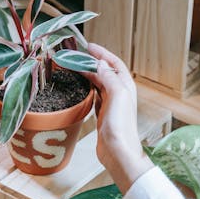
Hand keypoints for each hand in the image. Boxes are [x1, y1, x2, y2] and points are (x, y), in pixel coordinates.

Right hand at [84, 43, 152, 194]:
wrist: (118, 152)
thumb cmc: (120, 126)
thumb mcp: (117, 95)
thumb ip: (109, 77)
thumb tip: (100, 63)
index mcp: (125, 86)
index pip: (114, 63)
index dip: (102, 53)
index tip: (88, 46)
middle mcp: (120, 94)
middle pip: (105, 72)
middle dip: (91, 62)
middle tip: (75, 56)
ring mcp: (111, 105)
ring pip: (98, 84)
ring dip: (88, 75)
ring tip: (74, 68)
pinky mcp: (102, 116)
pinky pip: (94, 97)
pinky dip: (87, 89)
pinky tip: (80, 87)